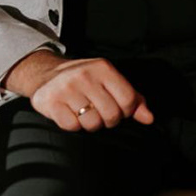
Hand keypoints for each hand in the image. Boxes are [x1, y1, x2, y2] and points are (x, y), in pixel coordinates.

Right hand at [6, 50, 154, 131]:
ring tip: (84, 112)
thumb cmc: (83, 80)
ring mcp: (67, 88)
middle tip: (98, 112)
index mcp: (103, 68)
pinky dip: (73, 125)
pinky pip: (72, 126)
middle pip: (111, 115)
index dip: (126, 111)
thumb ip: (132, 98)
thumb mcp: (108, 80)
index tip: (118, 109)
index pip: (128, 99)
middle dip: (108, 120)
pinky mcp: (51, 102)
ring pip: (92, 123)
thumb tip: (149, 118)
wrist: (46, 74)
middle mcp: (85, 75)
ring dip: (90, 124)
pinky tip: (70, 113)